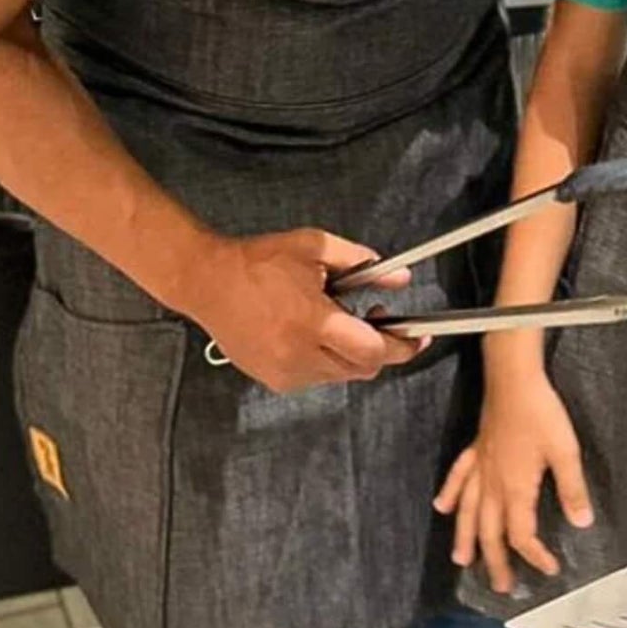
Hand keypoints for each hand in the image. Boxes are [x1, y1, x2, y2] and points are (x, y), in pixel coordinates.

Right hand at [188, 230, 419, 394]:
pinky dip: (326, 360)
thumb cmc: (258, 261)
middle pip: (363, 368)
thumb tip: (400, 279)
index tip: (419, 337)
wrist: (207, 282)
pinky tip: (312, 332)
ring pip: (341, 375)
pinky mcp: (273, 380)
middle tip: (377, 317)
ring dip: (350, 353)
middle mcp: (300, 355)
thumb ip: (362, 263)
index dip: (403, 346)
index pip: (373, 350)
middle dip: (379, 347)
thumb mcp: (315, 248)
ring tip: (333, 318)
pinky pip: (316, 378)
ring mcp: (285, 372)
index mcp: (313, 322)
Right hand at [433, 370, 592, 594]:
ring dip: (465, 537)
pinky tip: (441, 506)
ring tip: (461, 559)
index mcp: (515, 488)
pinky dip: (448, 493)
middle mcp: (493, 483)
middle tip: (499, 586)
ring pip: (467, 511)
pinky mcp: (476, 449)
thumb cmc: (539, 411)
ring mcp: (481, 466)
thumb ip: (572, 489)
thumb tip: (582, 521)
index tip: (549, 568)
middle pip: (490, 531)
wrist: (514, 379)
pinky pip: (458, 477)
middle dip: (495, 561)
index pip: (522, 534)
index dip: (534, 556)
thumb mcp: (565, 452)